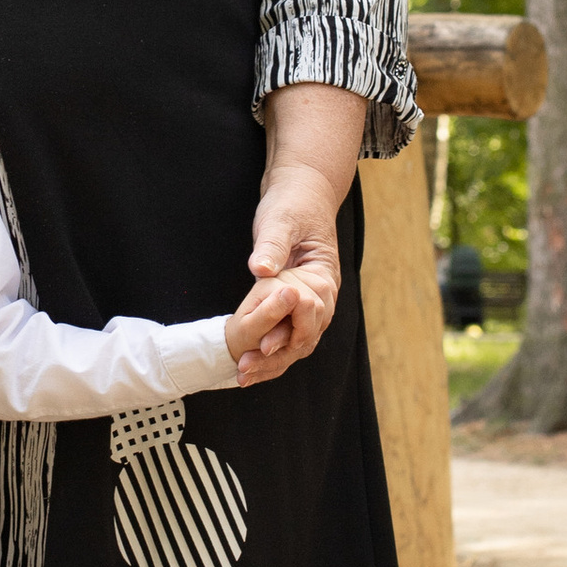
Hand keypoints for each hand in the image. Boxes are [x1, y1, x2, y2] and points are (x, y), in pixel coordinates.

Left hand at [242, 81, 365, 374]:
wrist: (300, 191)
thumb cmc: (293, 204)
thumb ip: (272, 245)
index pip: (312, 312)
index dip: (289, 330)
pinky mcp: (293, 302)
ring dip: (272, 359)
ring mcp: (309, 301)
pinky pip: (286, 332)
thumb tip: (261, 269)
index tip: (265, 344)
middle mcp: (321, 294)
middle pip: (305, 335)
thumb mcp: (280, 220)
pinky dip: (270, 349)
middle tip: (247, 367)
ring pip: (297, 340)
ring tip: (243, 375)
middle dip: (276, 354)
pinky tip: (249, 363)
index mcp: (324, 276)